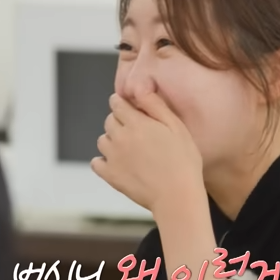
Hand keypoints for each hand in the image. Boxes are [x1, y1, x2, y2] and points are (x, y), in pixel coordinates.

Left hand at [91, 92, 203, 213]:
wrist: (177, 196)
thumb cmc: (183, 160)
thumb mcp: (176, 126)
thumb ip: (154, 104)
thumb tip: (138, 84)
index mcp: (136, 123)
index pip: (117, 103)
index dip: (123, 103)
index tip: (131, 108)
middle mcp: (120, 137)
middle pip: (109, 120)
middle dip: (119, 121)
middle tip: (136, 130)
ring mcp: (113, 158)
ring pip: (102, 140)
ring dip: (112, 140)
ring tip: (129, 148)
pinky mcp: (111, 176)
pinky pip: (96, 163)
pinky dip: (103, 161)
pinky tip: (117, 163)